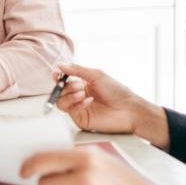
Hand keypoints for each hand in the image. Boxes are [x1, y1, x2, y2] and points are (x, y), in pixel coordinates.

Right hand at [54, 64, 168, 148]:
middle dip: (66, 86)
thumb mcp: (97, 75)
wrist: (128, 109)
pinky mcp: (81, 119)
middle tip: (78, 85)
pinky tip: (89, 101)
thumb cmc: (117, 91)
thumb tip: (60, 65)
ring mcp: (79, 108)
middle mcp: (78, 96)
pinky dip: (77, 104)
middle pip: (59, 91)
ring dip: (69, 95)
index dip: (58, 77)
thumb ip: (77, 70)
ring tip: (82, 93)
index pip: (63, 81)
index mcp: (82, 84)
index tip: (57, 74)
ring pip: (60, 102)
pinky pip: (70, 111)